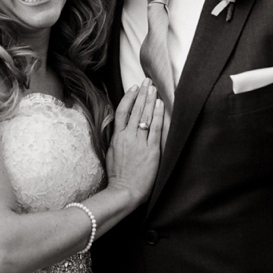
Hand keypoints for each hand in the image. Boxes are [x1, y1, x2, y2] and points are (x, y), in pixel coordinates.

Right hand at [104, 80, 163, 206]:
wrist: (124, 191)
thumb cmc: (118, 176)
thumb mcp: (111, 154)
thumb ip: (116, 140)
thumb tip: (119, 129)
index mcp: (117, 137)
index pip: (122, 111)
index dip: (129, 98)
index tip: (134, 88)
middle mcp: (128, 137)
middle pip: (135, 110)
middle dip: (142, 94)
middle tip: (147, 81)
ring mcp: (139, 143)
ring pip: (145, 116)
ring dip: (150, 100)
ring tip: (154, 88)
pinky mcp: (151, 151)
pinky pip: (155, 129)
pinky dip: (157, 115)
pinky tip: (160, 105)